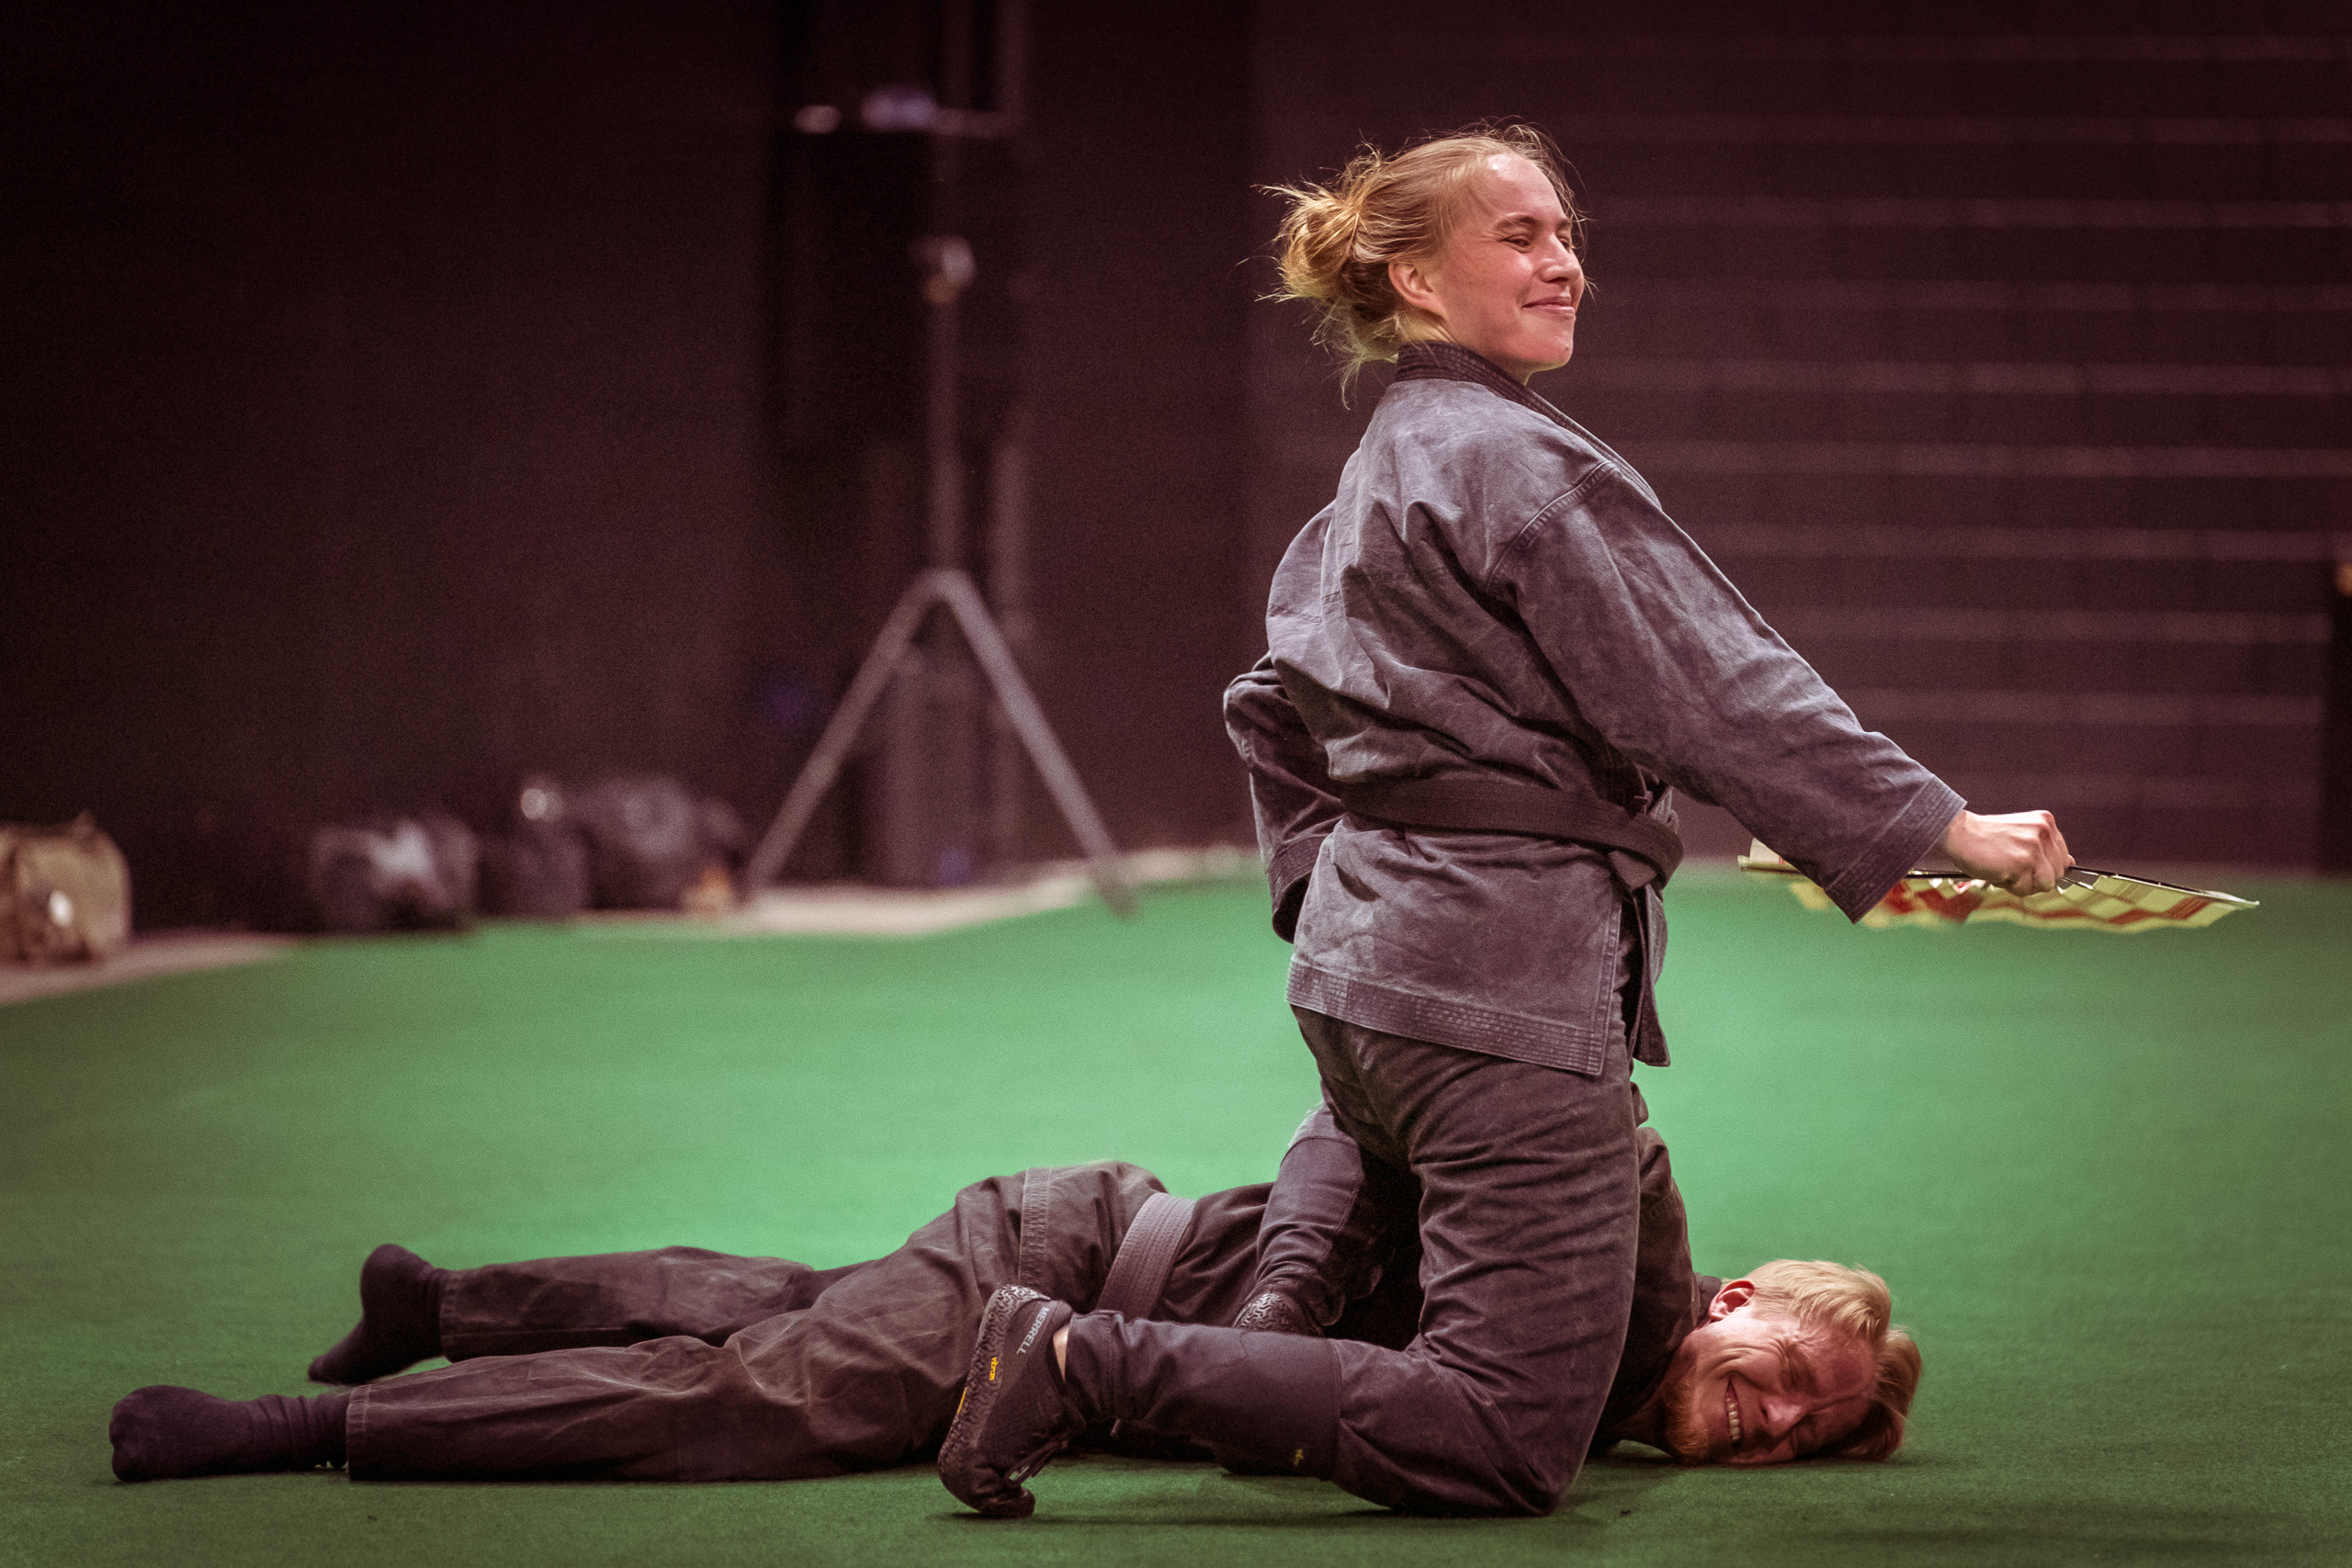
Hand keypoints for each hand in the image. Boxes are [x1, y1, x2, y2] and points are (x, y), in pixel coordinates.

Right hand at [1936, 809, 2070, 894]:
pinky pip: (2025, 889)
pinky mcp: (2022, 863)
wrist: (1957, 833)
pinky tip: (1997, 871)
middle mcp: (2044, 832)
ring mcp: (2033, 848)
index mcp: (2046, 822)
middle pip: (2058, 874)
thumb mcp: (2022, 835)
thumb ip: (2046, 848)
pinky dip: (2010, 886)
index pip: (2063, 859)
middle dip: (2035, 877)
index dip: (2044, 868)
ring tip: (2005, 869)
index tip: (2023, 863)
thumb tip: (2071, 863)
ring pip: (2045, 884)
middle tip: (2011, 866)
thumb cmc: (1985, 837)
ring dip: (2024, 883)